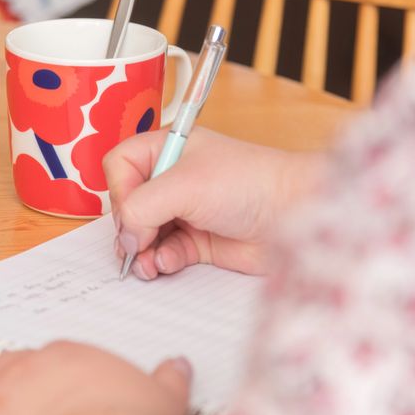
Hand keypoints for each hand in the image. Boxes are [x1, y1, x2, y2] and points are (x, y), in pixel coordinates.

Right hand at [104, 127, 322, 278]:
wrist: (295, 214)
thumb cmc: (248, 182)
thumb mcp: (185, 185)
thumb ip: (142, 207)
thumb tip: (124, 236)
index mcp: (167, 150)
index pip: (121, 165)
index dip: (119, 189)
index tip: (130, 210)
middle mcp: (172, 179)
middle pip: (128, 204)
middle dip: (128, 227)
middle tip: (136, 243)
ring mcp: (184, 211)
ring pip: (143, 233)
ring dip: (140, 250)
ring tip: (145, 263)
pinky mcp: (196, 240)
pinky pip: (163, 252)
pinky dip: (160, 260)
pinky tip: (166, 263)